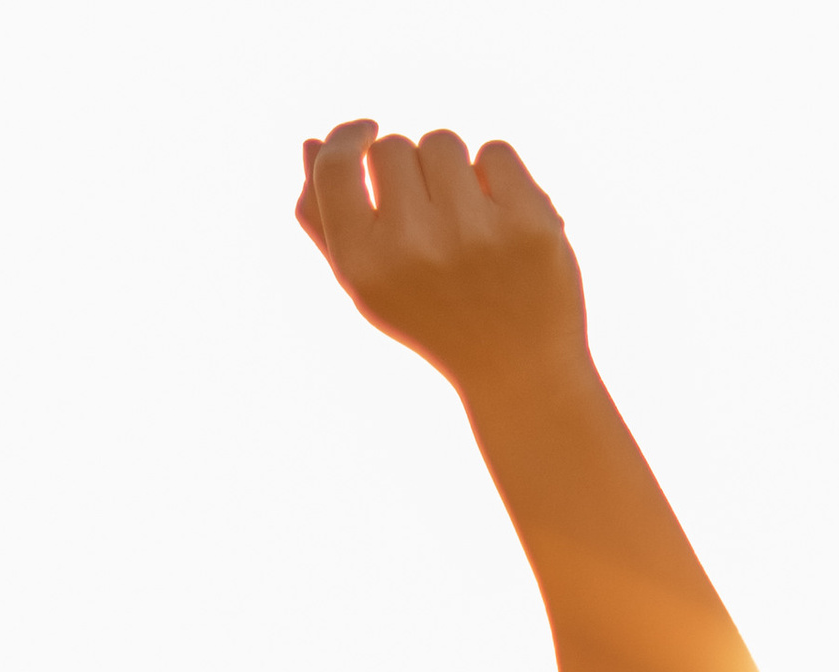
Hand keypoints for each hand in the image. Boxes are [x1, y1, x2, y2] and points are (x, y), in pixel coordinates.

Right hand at [296, 121, 588, 399]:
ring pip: (443, 142)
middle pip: (393, 147)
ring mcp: (474, 234)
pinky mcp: (527, 222)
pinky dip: (498, 176)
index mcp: (364, 268)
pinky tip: (502, 221)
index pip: (335, 168)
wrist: (518, 371)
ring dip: (453, 168)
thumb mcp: (371, 285)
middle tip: (431, 220)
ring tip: (466, 221)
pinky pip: (495, 151)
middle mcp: (413, 248)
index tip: (367, 132)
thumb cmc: (434, 319)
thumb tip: (311, 144)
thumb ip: (328, 222)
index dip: (348, 139)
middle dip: (411, 169)